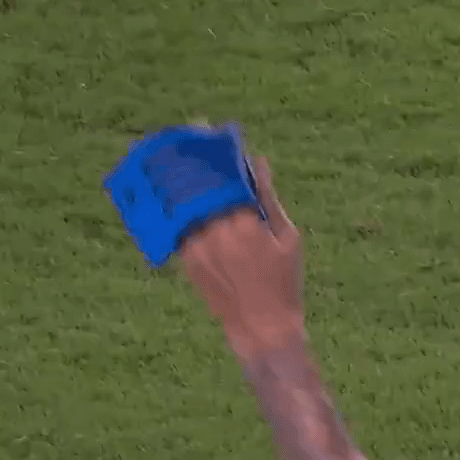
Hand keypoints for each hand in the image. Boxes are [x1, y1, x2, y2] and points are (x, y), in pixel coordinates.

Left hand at [178, 155, 306, 357]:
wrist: (260, 327)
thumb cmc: (283, 280)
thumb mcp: (287, 236)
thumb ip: (268, 197)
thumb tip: (258, 162)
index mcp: (245, 223)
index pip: (223, 177)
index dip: (214, 153)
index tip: (207, 132)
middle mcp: (216, 233)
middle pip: (197, 186)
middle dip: (191, 160)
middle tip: (185, 137)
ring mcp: (198, 249)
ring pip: (182, 203)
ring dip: (178, 180)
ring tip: (173, 160)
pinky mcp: (187, 262)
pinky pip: (176, 226)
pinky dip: (174, 207)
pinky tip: (171, 193)